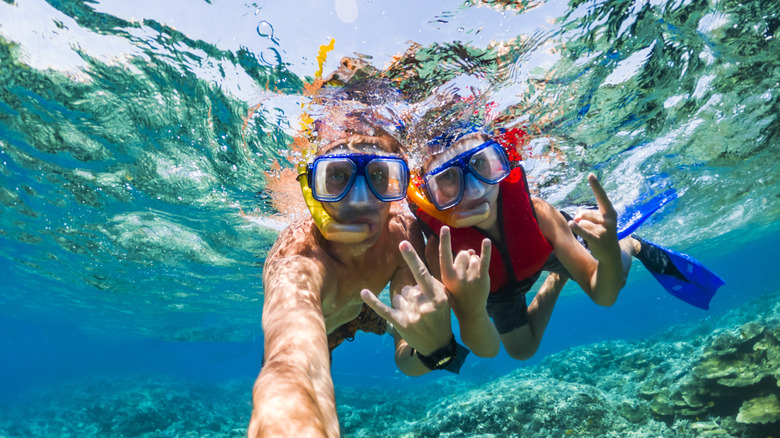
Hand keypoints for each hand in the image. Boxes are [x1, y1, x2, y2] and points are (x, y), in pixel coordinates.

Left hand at [360, 241, 451, 355]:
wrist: (438, 346)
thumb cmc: (441, 316)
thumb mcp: (444, 298)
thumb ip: (431, 282)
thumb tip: (415, 268)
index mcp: (436, 295)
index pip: (422, 272)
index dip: (411, 258)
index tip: (402, 243)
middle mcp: (424, 305)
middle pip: (406, 288)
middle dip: (411, 296)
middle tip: (422, 309)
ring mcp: (412, 315)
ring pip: (397, 297)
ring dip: (403, 304)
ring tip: (415, 316)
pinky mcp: (400, 324)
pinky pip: (384, 309)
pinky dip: (373, 302)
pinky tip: (364, 292)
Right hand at [438, 226, 490, 318]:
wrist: (470, 311)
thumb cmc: (457, 293)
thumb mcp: (450, 280)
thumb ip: (457, 264)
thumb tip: (470, 251)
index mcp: (446, 276)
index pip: (444, 254)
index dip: (444, 241)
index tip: (444, 227)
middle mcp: (458, 276)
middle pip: (463, 254)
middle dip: (465, 258)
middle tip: (465, 273)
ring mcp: (471, 277)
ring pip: (474, 257)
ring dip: (475, 263)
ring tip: (472, 277)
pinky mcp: (482, 278)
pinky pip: (484, 260)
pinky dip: (486, 250)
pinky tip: (486, 241)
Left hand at [568, 173, 619, 261]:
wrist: (611, 253)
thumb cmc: (602, 233)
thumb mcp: (596, 221)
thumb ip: (585, 215)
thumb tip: (576, 218)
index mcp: (610, 212)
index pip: (601, 196)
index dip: (596, 186)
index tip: (590, 174)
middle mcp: (609, 219)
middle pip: (584, 213)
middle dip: (582, 219)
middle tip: (590, 228)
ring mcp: (604, 230)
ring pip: (582, 223)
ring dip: (582, 229)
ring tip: (592, 235)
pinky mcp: (598, 239)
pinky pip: (584, 231)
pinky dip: (577, 228)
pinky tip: (571, 224)